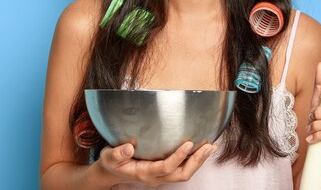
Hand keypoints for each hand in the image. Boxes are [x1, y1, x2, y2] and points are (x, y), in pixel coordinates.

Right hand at [95, 141, 216, 186]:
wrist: (110, 173)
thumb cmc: (111, 164)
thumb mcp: (109, 157)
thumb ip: (117, 154)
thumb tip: (128, 148)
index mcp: (145, 173)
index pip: (166, 167)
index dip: (178, 157)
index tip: (188, 143)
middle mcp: (156, 177)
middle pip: (182, 174)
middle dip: (197, 161)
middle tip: (209, 146)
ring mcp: (162, 175)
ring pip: (185, 173)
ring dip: (199, 161)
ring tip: (211, 147)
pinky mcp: (165, 171)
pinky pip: (183, 168)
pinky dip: (195, 159)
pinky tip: (202, 148)